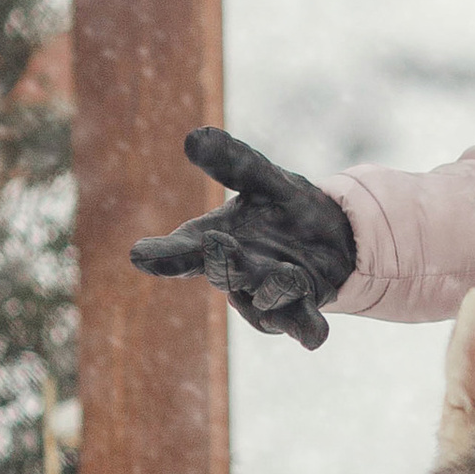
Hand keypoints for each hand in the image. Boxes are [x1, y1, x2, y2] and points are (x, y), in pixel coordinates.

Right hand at [130, 127, 358, 350]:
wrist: (334, 238)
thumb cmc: (283, 210)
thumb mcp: (265, 180)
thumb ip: (234, 163)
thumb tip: (193, 136)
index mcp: (214, 242)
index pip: (183, 250)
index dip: (164, 255)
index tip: (140, 255)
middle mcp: (236, 274)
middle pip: (223, 272)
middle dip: (220, 261)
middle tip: (214, 244)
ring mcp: (267, 296)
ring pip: (264, 299)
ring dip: (273, 288)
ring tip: (284, 274)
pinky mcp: (302, 309)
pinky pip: (301, 323)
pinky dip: (307, 329)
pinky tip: (315, 337)